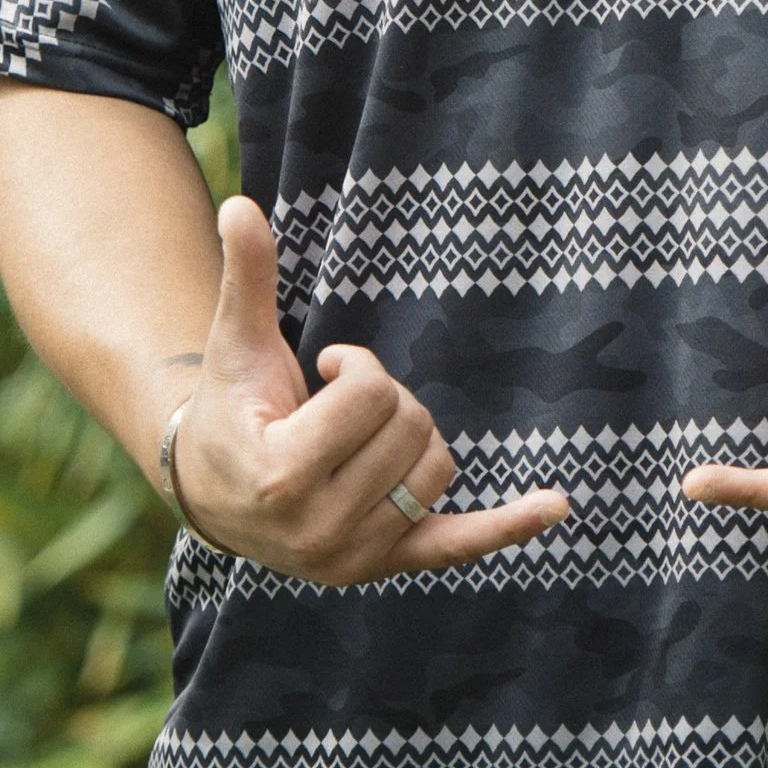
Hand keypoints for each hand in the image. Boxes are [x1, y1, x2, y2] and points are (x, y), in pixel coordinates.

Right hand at [169, 197, 568, 583]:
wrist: (212, 493)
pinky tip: (554, 503)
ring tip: (361, 435)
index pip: (372, 394)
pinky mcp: (382, 566)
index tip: (326, 367)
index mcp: (283, 476)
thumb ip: (246, 275)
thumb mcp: (235, 342)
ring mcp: (354, 558)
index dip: (357, 365)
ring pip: (436, 467)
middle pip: (411, 428)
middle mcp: (321, 531)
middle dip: (384, 397)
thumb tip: (239, 202)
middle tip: (338, 404)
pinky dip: (507, 526)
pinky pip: (458, 546)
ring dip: (411, 435)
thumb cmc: (230, 406)